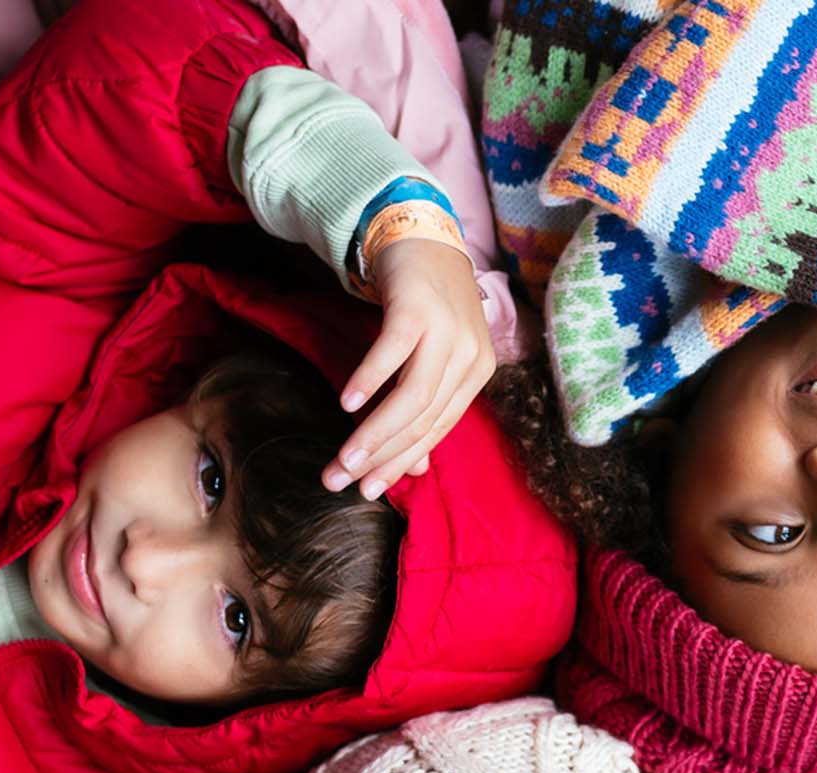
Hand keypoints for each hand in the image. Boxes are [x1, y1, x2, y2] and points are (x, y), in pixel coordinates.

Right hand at [326, 238, 494, 499]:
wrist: (426, 236)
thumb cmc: (428, 304)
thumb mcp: (435, 357)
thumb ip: (427, 408)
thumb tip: (413, 471)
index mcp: (477, 373)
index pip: (437, 431)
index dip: (400, 464)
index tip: (366, 492)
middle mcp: (470, 356)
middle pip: (423, 420)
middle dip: (380, 458)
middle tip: (339, 481)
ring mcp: (447, 331)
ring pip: (411, 397)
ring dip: (372, 432)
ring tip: (342, 459)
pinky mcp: (419, 308)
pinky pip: (392, 352)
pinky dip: (369, 380)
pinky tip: (346, 403)